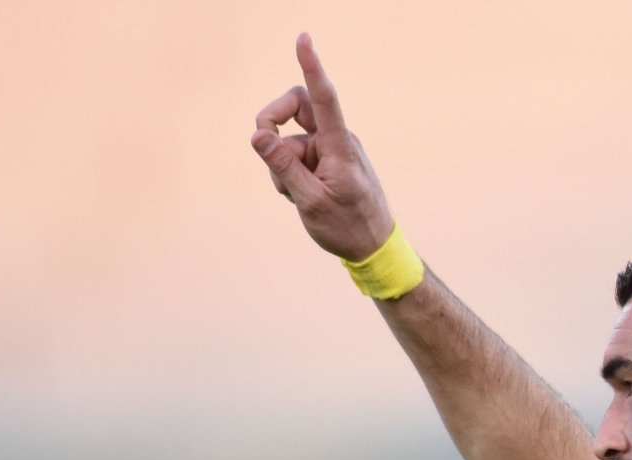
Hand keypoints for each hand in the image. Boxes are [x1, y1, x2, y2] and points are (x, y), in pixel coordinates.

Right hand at [250, 34, 397, 261]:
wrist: (373, 248)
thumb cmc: (347, 228)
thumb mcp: (311, 202)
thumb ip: (283, 168)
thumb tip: (258, 135)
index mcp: (340, 147)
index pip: (324, 99)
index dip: (312, 67)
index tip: (303, 39)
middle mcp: (336, 141)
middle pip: (297, 107)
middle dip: (273, 123)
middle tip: (262, 146)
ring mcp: (330, 150)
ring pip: (290, 140)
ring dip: (281, 165)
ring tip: (295, 195)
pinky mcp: (325, 162)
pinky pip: (296, 157)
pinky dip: (289, 174)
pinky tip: (300, 196)